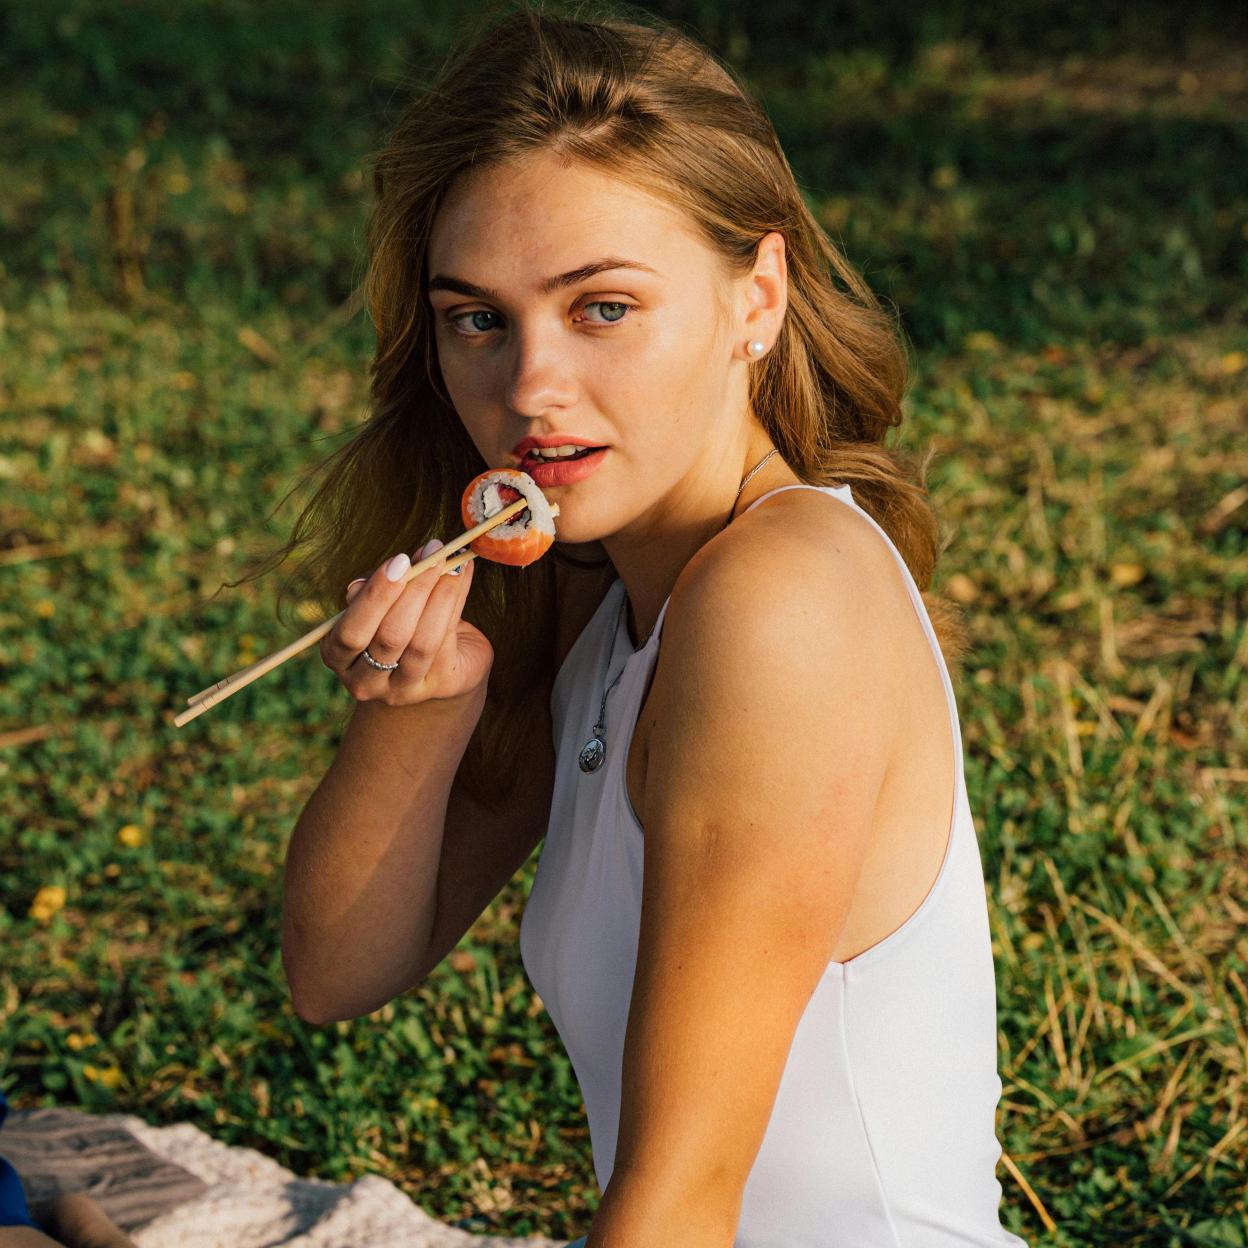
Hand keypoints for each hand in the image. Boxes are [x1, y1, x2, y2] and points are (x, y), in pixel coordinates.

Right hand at [319, 540, 492, 705]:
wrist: (436, 662)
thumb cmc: (398, 624)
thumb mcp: (378, 606)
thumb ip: (379, 590)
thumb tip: (393, 568)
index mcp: (338, 656)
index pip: (350, 632)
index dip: (375, 596)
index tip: (400, 561)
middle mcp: (365, 682)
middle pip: (388, 638)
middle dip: (413, 591)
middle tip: (432, 556)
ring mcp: (403, 690)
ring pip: (422, 642)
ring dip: (440, 596)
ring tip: (452, 564)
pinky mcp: (439, 686)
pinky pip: (448, 640)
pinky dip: (457, 600)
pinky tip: (463, 573)